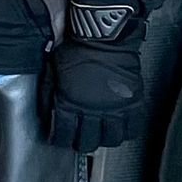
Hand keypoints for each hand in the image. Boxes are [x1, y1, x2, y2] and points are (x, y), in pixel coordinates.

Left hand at [42, 34, 147, 152]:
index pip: (64, 131)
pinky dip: (127, 131)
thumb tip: (48, 109)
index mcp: (69, 103)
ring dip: (105, 139)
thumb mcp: (55, 72)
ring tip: (102, 135)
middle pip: (88, 141)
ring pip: (112, 139)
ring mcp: (115, 108)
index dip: (61, 138)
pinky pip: (133, 127)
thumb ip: (52, 93)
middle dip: (82, 143)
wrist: (103, 38)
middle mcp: (92, 110)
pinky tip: (122, 128)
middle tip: (81, 140)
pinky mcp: (132, 102)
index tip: (61, 140)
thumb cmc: (76, 48)